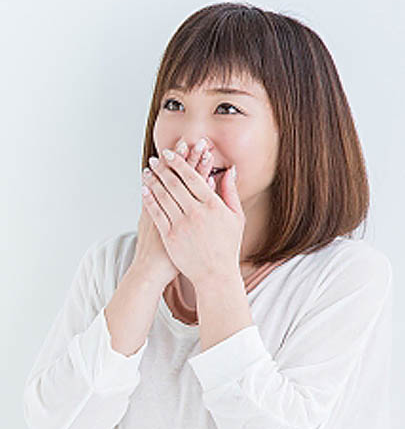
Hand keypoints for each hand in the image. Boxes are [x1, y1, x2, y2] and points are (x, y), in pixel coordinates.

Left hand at [142, 142, 244, 286]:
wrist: (215, 274)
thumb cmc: (227, 247)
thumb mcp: (236, 218)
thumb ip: (231, 192)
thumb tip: (230, 170)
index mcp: (212, 205)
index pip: (192, 176)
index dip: (179, 163)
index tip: (169, 153)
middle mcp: (196, 212)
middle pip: (174, 183)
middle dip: (162, 168)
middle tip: (155, 159)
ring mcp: (182, 225)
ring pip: (163, 196)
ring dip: (153, 181)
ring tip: (147, 171)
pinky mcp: (170, 237)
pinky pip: (157, 213)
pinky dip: (149, 199)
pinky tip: (144, 190)